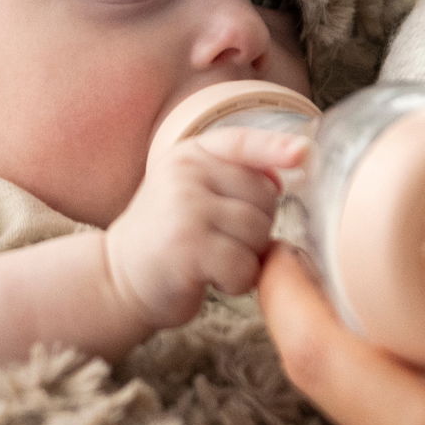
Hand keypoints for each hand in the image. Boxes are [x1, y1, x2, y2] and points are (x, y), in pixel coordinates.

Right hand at [100, 125, 307, 330]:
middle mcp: (186, 174)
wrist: (117, 278)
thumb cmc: (167, 238)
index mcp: (190, 154)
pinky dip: (237, 282)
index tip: (306, 153)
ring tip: (213, 260)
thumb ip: (233, 177)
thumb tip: (287, 171)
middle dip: (256, 227)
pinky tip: (210, 279)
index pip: (243, 142)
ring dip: (247, 257)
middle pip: (265, 198)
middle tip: (219, 241)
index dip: (277, 148)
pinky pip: (244, 266)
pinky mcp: (188, 250)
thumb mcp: (192, 192)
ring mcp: (185, 210)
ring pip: (258, 233)